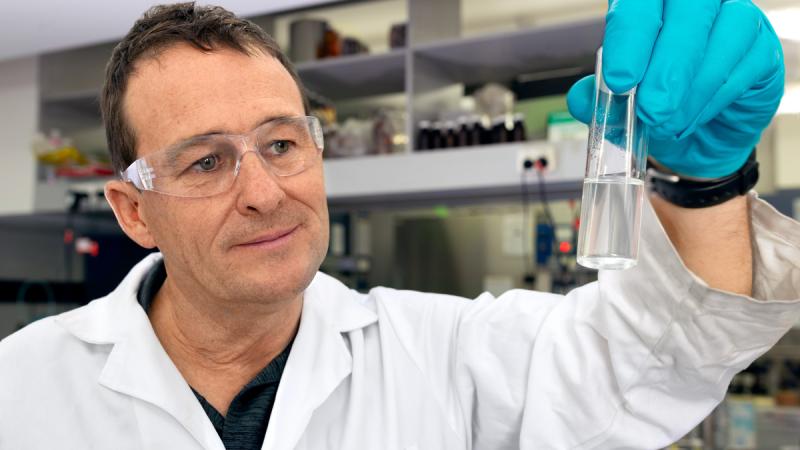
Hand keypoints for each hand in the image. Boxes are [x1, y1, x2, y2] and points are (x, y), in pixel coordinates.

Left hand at [567, 0, 784, 178]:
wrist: (696, 140)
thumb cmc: (657, 108)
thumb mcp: (618, 107)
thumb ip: (596, 99)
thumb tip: (583, 98)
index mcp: (650, 6)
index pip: (639, 1)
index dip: (630, 33)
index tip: (620, 78)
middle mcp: (693, 4)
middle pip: (688, 7)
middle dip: (667, 63)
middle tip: (650, 109)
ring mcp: (733, 19)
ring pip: (723, 33)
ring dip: (690, 88)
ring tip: (667, 123)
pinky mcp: (761, 49)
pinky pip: (744, 64)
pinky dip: (713, 98)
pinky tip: (691, 119)